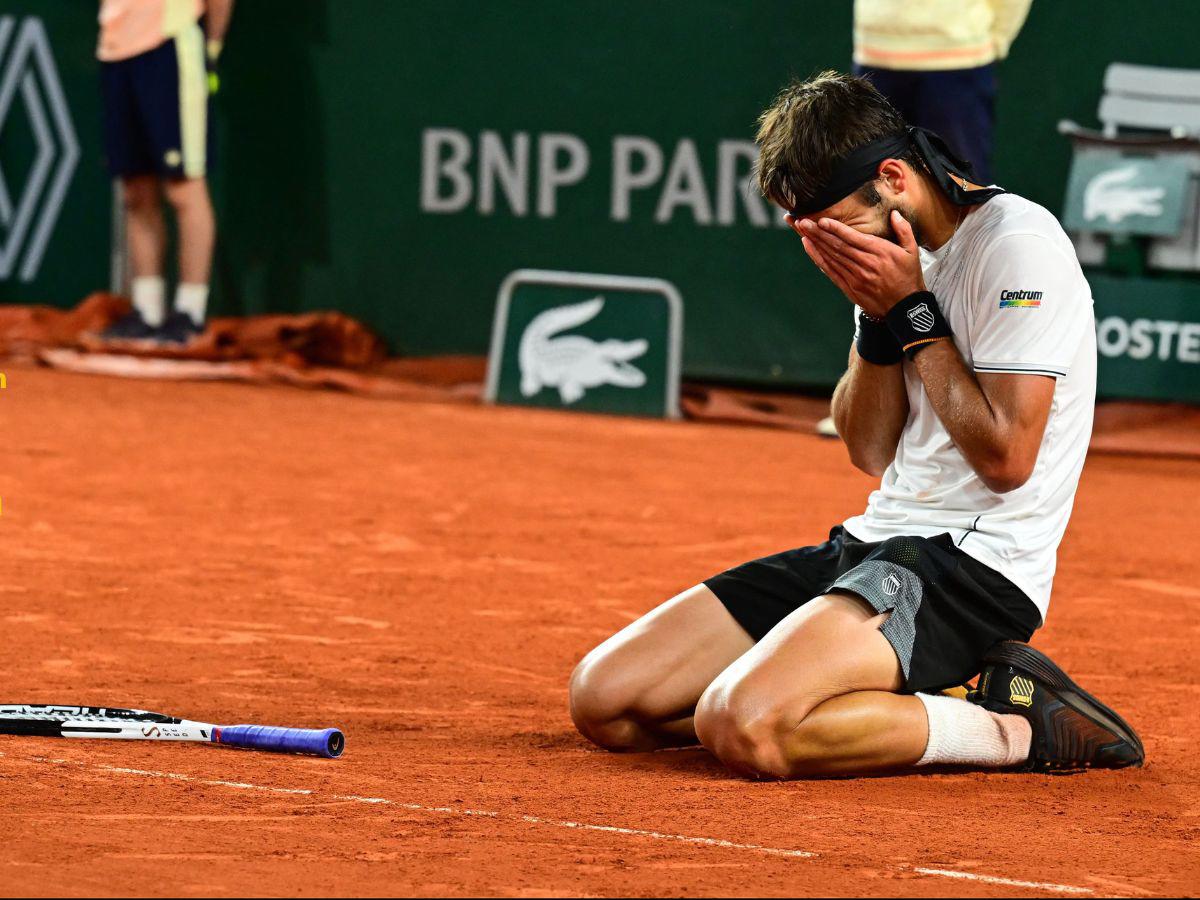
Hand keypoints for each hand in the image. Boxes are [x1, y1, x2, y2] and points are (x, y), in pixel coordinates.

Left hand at [788, 210, 924, 318]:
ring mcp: (855, 277)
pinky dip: (818, 258)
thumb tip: (894, 213)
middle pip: (837, 246)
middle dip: (818, 232)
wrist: (905, 308)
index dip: (835, 229)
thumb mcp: (912, 252)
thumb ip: (903, 230)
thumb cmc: (908, 277)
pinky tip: (809, 247)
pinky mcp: (849, 287)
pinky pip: (830, 271)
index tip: (821, 220)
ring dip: (815, 242)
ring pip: (831, 257)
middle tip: (803, 221)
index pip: (853, 238)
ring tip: (802, 229)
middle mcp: (865, 264)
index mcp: (880, 253)